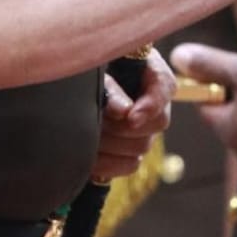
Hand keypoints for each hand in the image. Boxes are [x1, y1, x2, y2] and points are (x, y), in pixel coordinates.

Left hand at [91, 50, 174, 181]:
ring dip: (113, 144)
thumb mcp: (96, 72)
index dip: (151, 105)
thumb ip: (111, 88)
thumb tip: (123, 112)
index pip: (165, 87)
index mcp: (152, 73)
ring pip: (143, 146)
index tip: (131, 117)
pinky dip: (109, 163)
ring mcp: (145, 129)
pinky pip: (130, 164)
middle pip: (159, 122)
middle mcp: (154, 103)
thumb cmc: (88, 72)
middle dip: (124, 126)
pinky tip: (90, 156)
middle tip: (98, 121)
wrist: (72, 87)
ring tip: (89, 135)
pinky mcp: (131, 150)